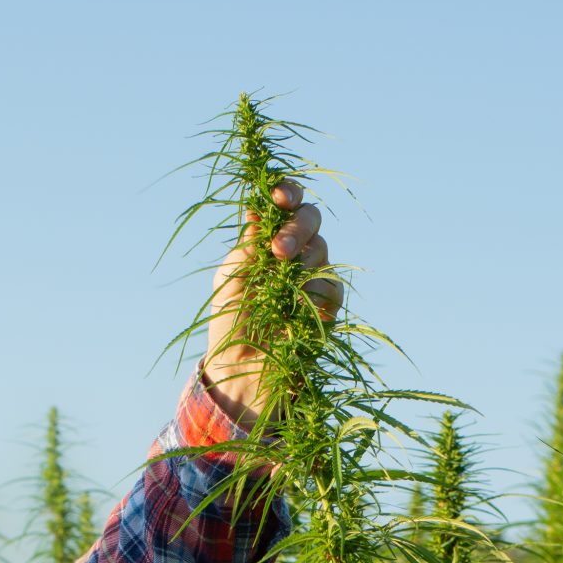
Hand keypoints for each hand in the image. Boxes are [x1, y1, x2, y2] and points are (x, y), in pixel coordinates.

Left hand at [201, 178, 339, 432]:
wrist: (242, 369)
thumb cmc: (230, 322)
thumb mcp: (230, 280)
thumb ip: (247, 248)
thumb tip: (258, 213)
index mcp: (267, 238)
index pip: (284, 204)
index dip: (287, 193)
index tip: (278, 198)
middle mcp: (293, 252)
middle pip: (310, 218)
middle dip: (297, 228)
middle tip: (278, 250)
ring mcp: (312, 276)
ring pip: (322, 248)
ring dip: (303, 260)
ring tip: (283, 278)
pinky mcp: (327, 306)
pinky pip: (332, 285)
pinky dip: (316, 290)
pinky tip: (299, 302)